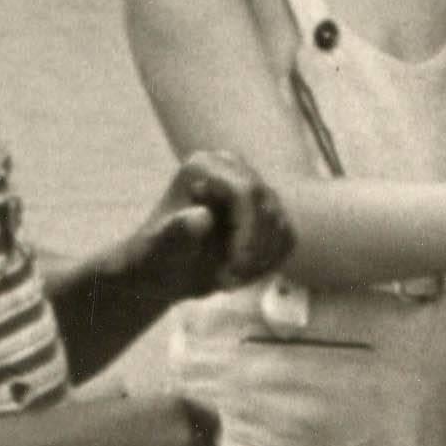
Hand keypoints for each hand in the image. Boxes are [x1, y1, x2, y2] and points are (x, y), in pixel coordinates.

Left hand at [130, 150, 293, 297]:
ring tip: (229, 278)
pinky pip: (286, 238)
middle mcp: (233, 167)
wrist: (167, 269)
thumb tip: (200, 217)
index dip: (247, 231)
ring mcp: (254, 187)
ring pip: (280, 225)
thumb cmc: (158, 257)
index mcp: (204, 166)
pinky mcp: (268, 210)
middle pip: (267, 209)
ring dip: (259, 261)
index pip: (245, 192)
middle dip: (253, 250)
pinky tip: (242, 273)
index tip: (234, 267)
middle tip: (230, 280)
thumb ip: (177, 233)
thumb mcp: (161, 250)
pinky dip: (269, 262)